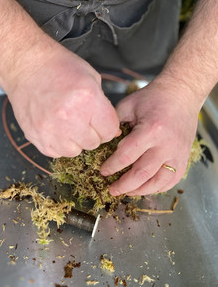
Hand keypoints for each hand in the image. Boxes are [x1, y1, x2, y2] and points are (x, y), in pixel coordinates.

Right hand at [7, 47, 119, 157]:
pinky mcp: (36, 137)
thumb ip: (103, 106)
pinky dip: (58, 144)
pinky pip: (55, 152)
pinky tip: (55, 128)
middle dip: (91, 133)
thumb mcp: (90, 77)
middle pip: (93, 143)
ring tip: (68, 125)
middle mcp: (69, 119)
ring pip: (75, 151)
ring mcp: (51, 131)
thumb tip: (110, 130)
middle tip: (82, 119)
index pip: (109, 131)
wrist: (25, 66)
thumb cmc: (57, 67)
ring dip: (75, 141)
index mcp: (87, 100)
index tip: (101, 122)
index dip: (108, 126)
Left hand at [100, 79, 200, 195]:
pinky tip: (145, 188)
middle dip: (123, 185)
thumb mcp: (129, 105)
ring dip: (140, 191)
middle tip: (111, 189)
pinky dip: (157, 188)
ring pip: (158, 182)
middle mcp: (166, 145)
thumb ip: (114, 123)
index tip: (103, 171)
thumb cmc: (153, 98)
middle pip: (142, 173)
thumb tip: (103, 142)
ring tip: (126, 192)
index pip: (127, 155)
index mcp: (151, 130)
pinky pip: (171, 181)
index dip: (112, 166)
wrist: (182, 94)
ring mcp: (178, 154)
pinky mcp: (184, 158)